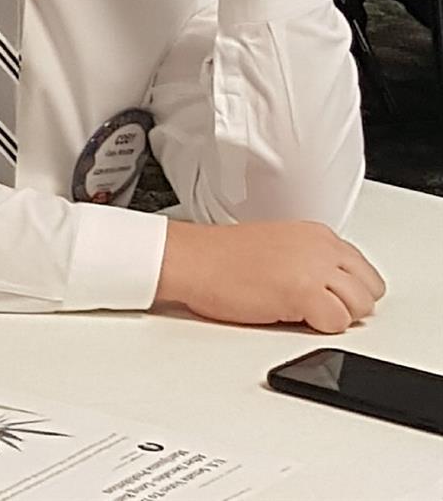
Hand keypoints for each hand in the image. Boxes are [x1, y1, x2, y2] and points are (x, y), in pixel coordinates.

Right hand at [156, 220, 383, 333]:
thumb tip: (336, 288)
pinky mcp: (303, 294)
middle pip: (370, 289)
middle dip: (349, 304)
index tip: (328, 295)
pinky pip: (337, 324)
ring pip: (360, 307)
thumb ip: (313, 260)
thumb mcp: (280, 246)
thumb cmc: (222, 257)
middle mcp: (320, 247)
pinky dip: (319, 328)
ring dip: (336, 316)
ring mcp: (314, 269)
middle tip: (317, 307)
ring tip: (302, 311)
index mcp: (316, 233)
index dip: (348, 289)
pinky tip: (291, 316)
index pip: (364, 269)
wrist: (192, 260)